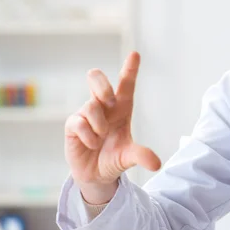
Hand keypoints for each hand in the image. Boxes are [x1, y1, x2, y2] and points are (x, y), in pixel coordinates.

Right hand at [64, 52, 160, 203]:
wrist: (96, 175)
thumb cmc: (114, 157)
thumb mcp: (129, 157)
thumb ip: (141, 156)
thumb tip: (156, 163)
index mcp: (121, 107)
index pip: (126, 84)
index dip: (130, 68)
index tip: (135, 54)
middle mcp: (103, 106)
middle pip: (97, 80)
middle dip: (102, 86)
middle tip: (109, 101)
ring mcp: (86, 114)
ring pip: (90, 105)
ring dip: (99, 125)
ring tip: (101, 139)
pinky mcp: (72, 125)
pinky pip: (78, 123)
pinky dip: (88, 136)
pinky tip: (91, 144)